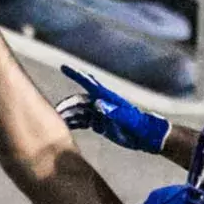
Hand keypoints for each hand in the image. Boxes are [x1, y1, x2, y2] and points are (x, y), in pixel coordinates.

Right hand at [55, 66, 170, 153]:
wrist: (147, 136)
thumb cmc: (139, 125)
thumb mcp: (127, 118)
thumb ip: (113, 111)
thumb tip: (97, 103)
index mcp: (108, 98)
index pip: (89, 84)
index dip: (76, 75)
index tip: (64, 66)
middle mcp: (101, 104)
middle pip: (79, 101)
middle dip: (68, 105)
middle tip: (56, 112)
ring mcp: (100, 114)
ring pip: (79, 112)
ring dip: (69, 116)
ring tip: (58, 123)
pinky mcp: (100, 124)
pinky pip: (83, 122)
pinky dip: (74, 124)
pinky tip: (66, 128)